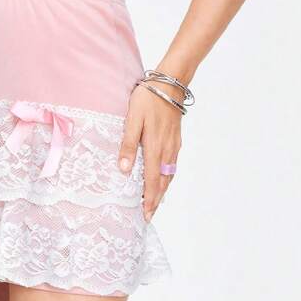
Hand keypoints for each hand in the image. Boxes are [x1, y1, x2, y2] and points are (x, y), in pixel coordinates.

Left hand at [118, 84, 182, 222]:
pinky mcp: (175, 141)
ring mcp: (173, 147)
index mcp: (154, 148)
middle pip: (162, 183)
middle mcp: (166, 151)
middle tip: (149, 216)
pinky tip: (163, 181)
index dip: (149, 200)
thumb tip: (124, 169)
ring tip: (155, 203)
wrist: (171, 83)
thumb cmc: (149, 99)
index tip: (146, 215)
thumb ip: (128, 145)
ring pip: (169, 176)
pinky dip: (167, 178)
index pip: (151, 181)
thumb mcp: (132, 120)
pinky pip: (172, 166)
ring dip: (162, 191)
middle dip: (156, 201)